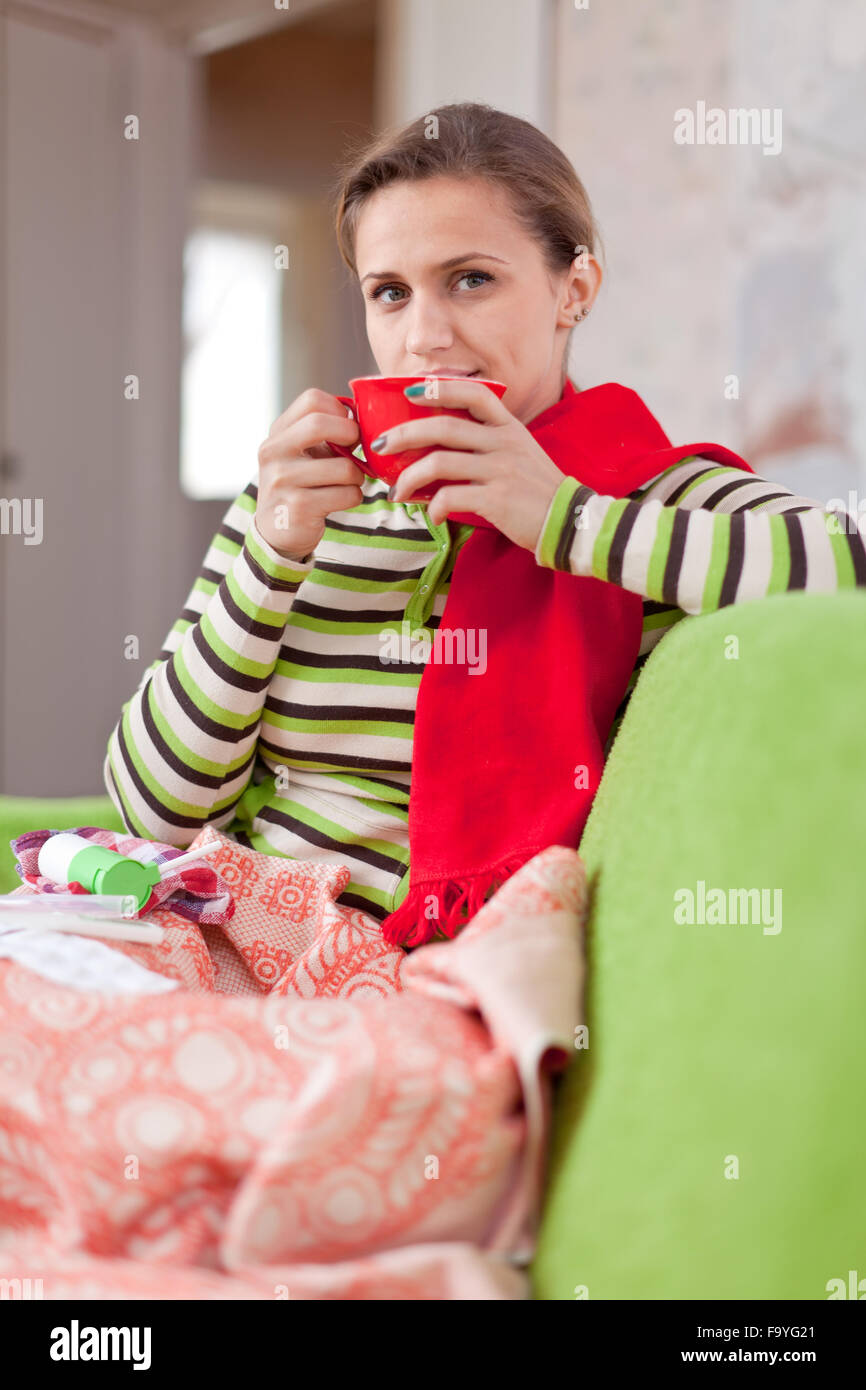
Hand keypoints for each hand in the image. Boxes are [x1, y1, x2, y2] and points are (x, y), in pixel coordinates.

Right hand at [255, 388, 363, 558]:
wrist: (278, 531)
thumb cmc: (301, 486)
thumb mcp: (305, 454)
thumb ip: (329, 433)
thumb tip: (366, 419)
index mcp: (278, 433)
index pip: (312, 399)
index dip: (340, 411)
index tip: (347, 428)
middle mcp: (273, 452)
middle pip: (319, 423)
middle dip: (351, 435)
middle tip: (356, 451)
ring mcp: (282, 480)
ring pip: (344, 467)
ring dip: (358, 476)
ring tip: (349, 482)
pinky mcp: (298, 507)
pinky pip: (347, 494)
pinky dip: (354, 497)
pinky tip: (341, 500)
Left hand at [382, 379, 565, 550]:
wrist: (570, 523)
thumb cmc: (538, 492)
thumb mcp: (520, 454)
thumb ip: (488, 443)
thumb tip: (441, 448)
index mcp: (509, 427)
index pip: (473, 393)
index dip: (438, 389)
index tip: (410, 393)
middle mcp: (504, 442)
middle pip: (443, 427)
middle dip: (403, 434)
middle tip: (380, 445)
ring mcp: (501, 470)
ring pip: (439, 462)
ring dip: (409, 477)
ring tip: (396, 492)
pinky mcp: (497, 499)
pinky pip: (451, 497)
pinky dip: (433, 507)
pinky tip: (432, 515)